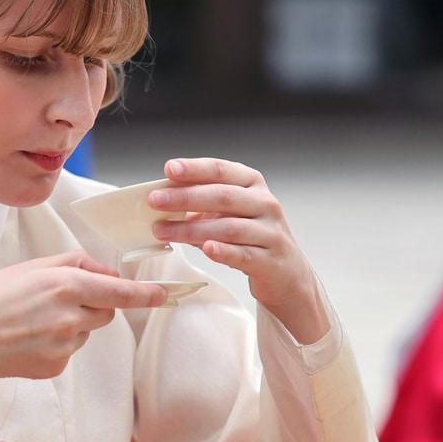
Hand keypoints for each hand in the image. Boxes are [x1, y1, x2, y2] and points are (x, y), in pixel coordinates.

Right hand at [0, 251, 165, 380]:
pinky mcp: (55, 367)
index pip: (121, 292)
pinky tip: (28, 339)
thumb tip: (107, 273)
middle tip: (57, 300)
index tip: (164, 294)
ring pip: (87, 332)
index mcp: (66, 285)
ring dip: (73, 324)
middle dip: (94, 304)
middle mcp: (70, 316)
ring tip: (34, 320)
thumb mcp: (32, 267)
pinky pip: (70, 351)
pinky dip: (57, 344)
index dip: (146, 294)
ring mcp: (64, 345)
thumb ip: (75, 264)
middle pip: (106, 312)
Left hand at [148, 158, 328, 344]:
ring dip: (192, 228)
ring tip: (163, 231)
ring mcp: (270, 232)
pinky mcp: (270, 261)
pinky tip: (205, 249)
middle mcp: (265, 204)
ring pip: (229, 227)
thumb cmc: (252, 237)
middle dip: (186, 197)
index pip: (222, 171)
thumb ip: (202, 205)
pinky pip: (243, 254)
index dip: (195, 168)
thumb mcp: (230, 213)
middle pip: (223, 196)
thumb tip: (162, 200)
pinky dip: (223, 251)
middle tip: (155, 200)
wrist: (287, 273)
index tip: (169, 169)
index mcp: (253, 185)